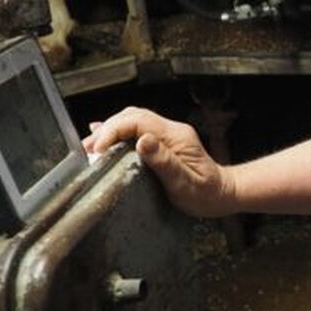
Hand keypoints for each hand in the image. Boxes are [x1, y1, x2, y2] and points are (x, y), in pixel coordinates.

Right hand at [83, 107, 237, 217]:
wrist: (223, 193)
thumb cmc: (206, 193)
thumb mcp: (185, 183)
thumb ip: (164, 161)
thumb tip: (143, 141)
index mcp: (176, 136)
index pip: (138, 121)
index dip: (113, 131)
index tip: (98, 151)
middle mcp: (172, 130)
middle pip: (132, 117)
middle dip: (106, 130)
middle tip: (87, 151)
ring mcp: (168, 134)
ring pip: (132, 120)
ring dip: (109, 131)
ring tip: (89, 149)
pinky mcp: (163, 141)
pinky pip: (137, 129)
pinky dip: (117, 132)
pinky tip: (101, 137)